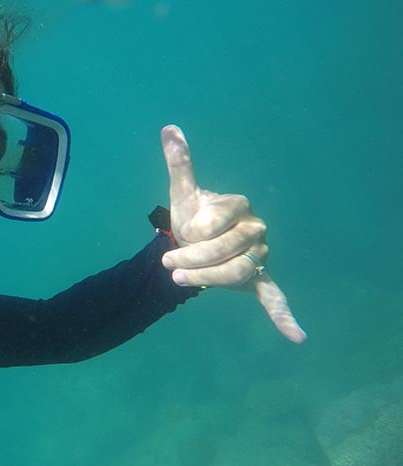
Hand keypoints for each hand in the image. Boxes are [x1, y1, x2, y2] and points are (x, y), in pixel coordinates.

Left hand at [159, 125, 306, 342]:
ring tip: (179, 279)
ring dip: (206, 279)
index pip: (216, 224)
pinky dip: (284, 316)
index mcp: (240, 207)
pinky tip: (296, 337)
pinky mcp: (258, 279)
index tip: (178, 233)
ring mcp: (258, 255)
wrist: (195, 240)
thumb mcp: (183, 192)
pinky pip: (274, 297)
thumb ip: (179, 163)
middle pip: (225, 252)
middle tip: (168, 265)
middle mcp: (256, 229)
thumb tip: (168, 128)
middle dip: (192, 259)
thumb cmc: (192, 215)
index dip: (192, 232)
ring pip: (237, 273)